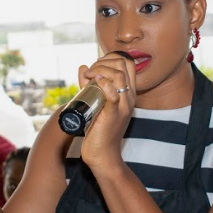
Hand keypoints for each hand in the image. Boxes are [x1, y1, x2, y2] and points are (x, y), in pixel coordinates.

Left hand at [78, 52, 136, 171]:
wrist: (103, 154)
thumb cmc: (99, 129)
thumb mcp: (96, 103)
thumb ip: (89, 85)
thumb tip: (83, 67)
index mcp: (128, 93)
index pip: (127, 63)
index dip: (111, 57)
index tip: (96, 65)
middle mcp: (129, 97)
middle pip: (124, 65)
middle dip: (104, 61)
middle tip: (90, 72)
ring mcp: (123, 106)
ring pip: (119, 76)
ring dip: (100, 69)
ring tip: (89, 76)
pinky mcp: (114, 114)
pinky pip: (113, 94)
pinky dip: (104, 84)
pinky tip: (96, 81)